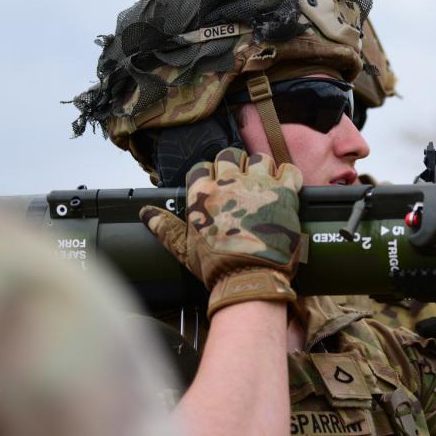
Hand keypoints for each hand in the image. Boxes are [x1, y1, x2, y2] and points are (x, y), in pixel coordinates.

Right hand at [140, 148, 303, 316]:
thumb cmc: (217, 268)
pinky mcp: (284, 194)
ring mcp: (258, 186)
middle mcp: (230, 183)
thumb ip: (165, 228)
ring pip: (260, 158)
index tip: (216, 184)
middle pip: (230, 156)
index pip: (202, 167)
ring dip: (261, 168)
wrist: (251, 280)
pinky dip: (289, 175)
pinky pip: (290, 171)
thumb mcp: (184, 249)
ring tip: (263, 184)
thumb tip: (146, 214)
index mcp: (203, 194)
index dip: (209, 174)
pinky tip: (286, 186)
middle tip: (241, 182)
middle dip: (235, 165)